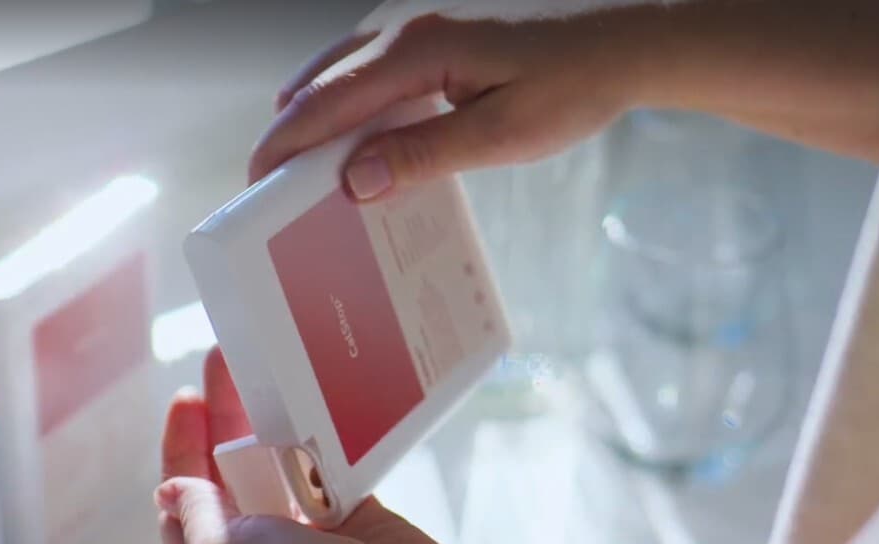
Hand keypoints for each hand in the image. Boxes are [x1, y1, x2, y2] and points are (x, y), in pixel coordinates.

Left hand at [156, 347, 500, 543]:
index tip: (185, 398)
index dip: (180, 449)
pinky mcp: (356, 522)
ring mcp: (309, 542)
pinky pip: (330, 468)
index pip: (182, 506)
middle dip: (222, 419)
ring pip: (280, 466)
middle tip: (225, 362)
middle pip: (228, 478)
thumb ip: (196, 515)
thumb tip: (169, 490)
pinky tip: (315, 400)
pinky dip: (322, 436)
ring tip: (270, 369)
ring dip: (273, 420)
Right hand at [248, 1, 650, 199]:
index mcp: (418, 50)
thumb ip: (426, 155)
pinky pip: (371, 64)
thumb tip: (356, 180)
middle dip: (289, 133)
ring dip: (315, 114)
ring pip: (343, 69)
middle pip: (324, 82)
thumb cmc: (574, 85)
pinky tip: (353, 133)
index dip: (285, 144)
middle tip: (264, 185)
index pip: (328, 101)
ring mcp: (420, 22)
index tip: (254, 181)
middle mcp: (408, 26)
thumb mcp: (503, 134)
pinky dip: (348, 99)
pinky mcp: (436, 30)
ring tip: (295, 165)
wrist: (624, 40)